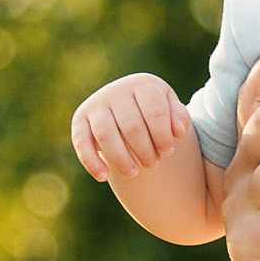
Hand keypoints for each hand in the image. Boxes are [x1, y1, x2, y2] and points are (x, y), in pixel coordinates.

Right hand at [71, 72, 192, 180]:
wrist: (126, 104)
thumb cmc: (151, 109)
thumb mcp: (170, 107)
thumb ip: (179, 116)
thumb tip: (179, 130)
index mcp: (142, 84)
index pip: (155, 111)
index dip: (163, 136)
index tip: (168, 152)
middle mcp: (116, 91)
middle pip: (132, 126)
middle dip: (145, 151)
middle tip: (153, 163)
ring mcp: (96, 104)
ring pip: (107, 135)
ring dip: (122, 159)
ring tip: (133, 172)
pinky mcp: (80, 120)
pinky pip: (81, 141)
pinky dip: (91, 161)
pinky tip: (104, 176)